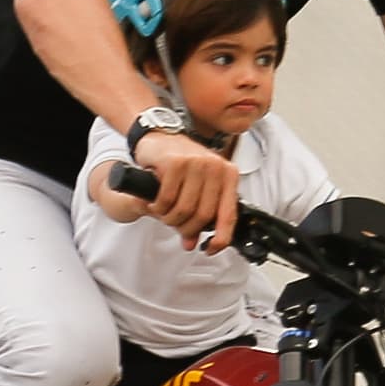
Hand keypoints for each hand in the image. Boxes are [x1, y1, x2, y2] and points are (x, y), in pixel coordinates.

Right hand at [135, 133, 238, 251]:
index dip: (220, 238)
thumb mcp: (196, 188)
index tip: (209, 249)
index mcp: (229, 175)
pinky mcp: (175, 162)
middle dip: (186, 228)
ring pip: (184, 209)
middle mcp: (216, 167)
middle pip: (203, 216)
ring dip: (169, 219)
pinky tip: (155, 204)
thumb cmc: (179, 164)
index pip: (229, 215)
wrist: (159, 135)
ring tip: (163, 213)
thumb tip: (191, 244)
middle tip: (174, 225)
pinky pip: (166, 199)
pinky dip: (158, 208)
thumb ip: (198, 216)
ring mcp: (196, 163)